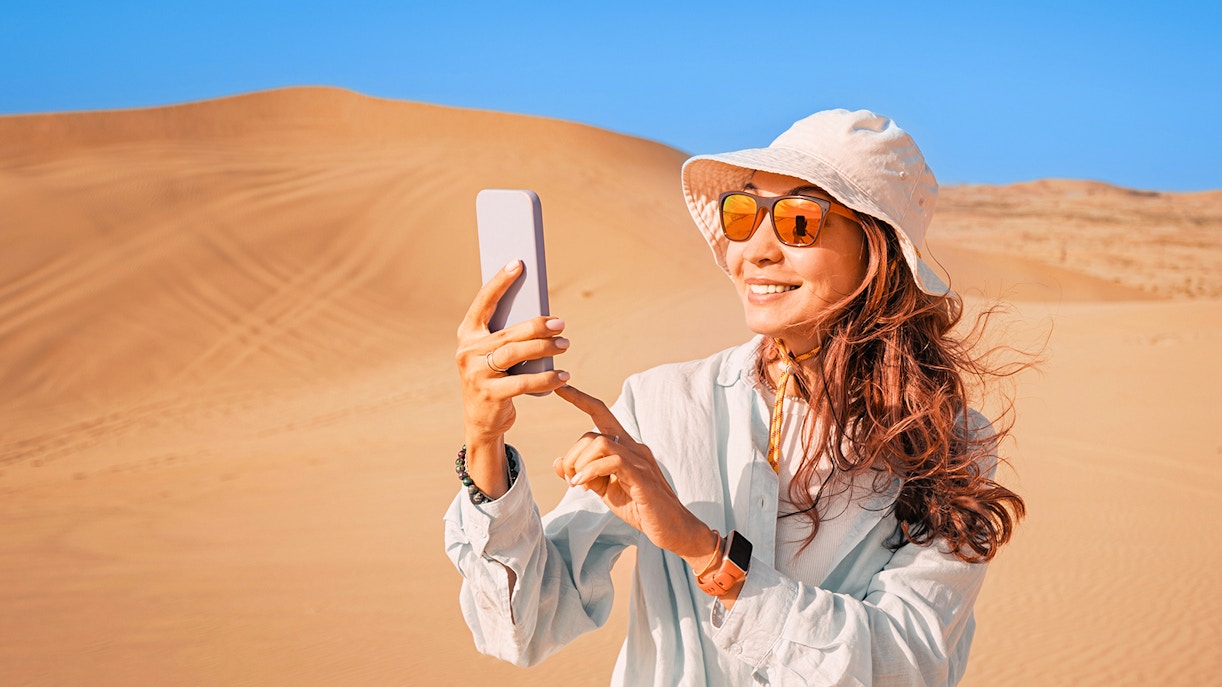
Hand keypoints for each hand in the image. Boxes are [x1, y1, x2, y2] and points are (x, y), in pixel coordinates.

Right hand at [456, 260, 571, 496]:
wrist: (481, 421)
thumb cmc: (495, 378)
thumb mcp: (494, 354)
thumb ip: (508, 335)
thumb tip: (542, 315)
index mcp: (467, 334)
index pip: (483, 302)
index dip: (500, 281)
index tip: (519, 263)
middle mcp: (468, 352)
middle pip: (509, 332)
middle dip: (538, 326)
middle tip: (562, 324)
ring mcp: (476, 374)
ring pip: (515, 354)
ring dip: (544, 348)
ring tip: (565, 345)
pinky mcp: (490, 395)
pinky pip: (523, 382)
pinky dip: (546, 378)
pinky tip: (563, 375)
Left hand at [553, 385, 718, 567]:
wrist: (673, 529)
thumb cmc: (641, 508)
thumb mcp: (606, 490)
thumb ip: (585, 474)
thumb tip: (558, 463)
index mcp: (626, 447)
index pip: (602, 414)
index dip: (581, 399)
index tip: (561, 388)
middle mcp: (634, 447)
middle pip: (592, 434)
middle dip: (573, 456)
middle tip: (571, 480)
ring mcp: (640, 460)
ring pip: (600, 443)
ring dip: (580, 464)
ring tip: (577, 484)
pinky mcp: (642, 475)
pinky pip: (610, 462)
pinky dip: (589, 473)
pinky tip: (583, 485)